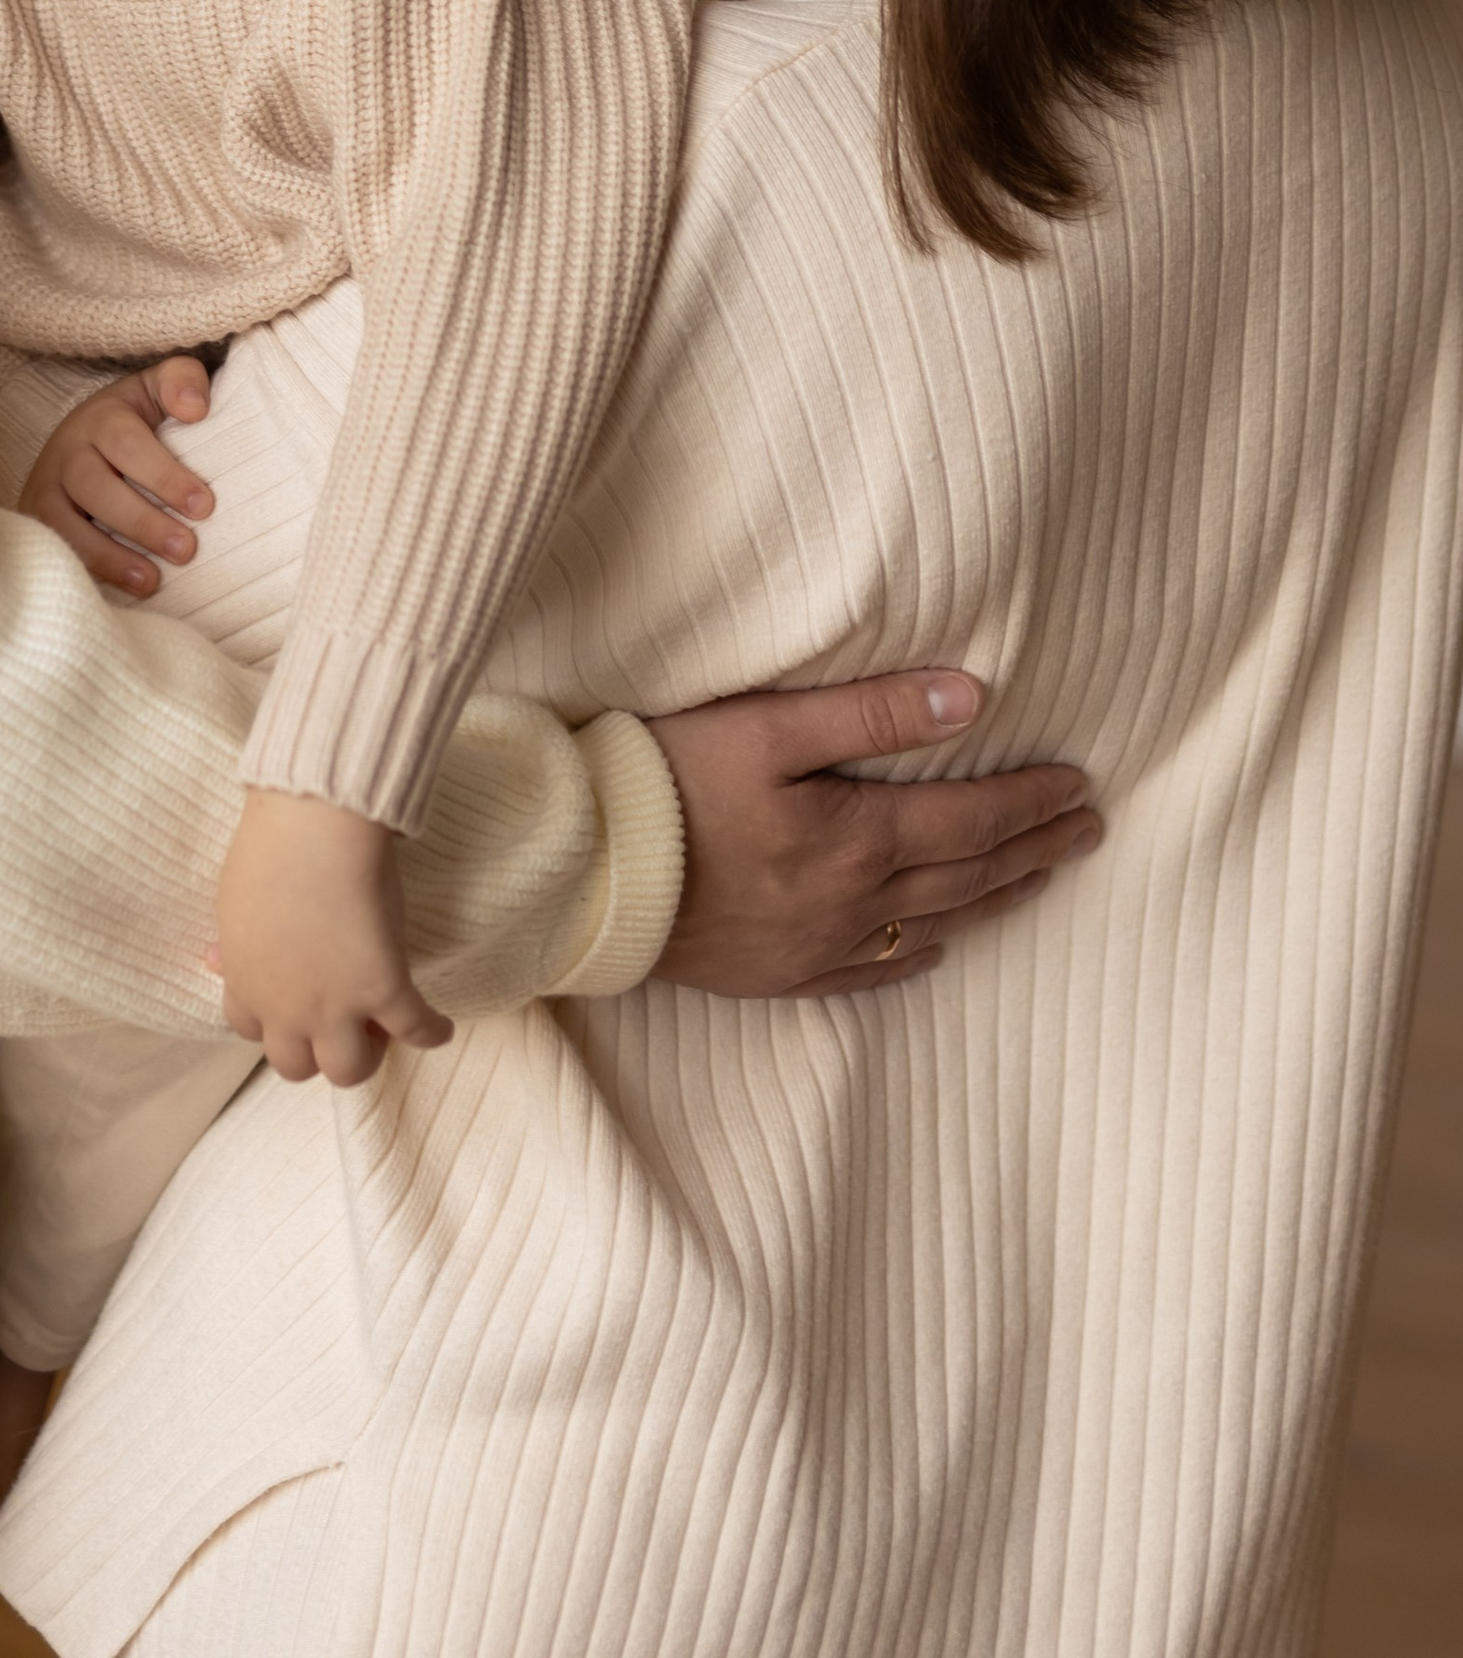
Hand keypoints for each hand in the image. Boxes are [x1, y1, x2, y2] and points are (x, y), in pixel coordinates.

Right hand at [18, 355, 214, 596]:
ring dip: (108, 556)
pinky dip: (84, 571)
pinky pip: (52, 549)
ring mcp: (44, 489)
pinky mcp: (35, 523)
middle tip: (186, 550)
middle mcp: (66, 451)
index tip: (204, 506)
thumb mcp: (157, 389)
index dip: (164, 476)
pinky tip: (118, 592)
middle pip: (95, 487)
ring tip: (151, 581)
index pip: (128, 444)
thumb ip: (183, 381)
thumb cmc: (134, 421)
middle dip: (141, 522)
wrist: (80, 438)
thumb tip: (195, 408)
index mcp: (101, 418)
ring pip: (64, 524)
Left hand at [213, 789, 456, 1086]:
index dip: (276, 1025)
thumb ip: (232, 947)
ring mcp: (336, 1006)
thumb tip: (211, 961)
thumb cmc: (269, 850)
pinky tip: (441, 1027)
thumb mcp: (234, 906)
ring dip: (365, 1055)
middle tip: (337, 1019)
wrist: (313, 828)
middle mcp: (287, 1009)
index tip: (294, 1008)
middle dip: (316, 1050)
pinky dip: (432, 1031)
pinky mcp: (384, 989)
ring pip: (348, 1069)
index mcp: (248, 986)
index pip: (252, 1034)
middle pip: (296, 1067)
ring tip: (381, 1028)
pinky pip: (416, 1030)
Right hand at [647, 669, 1102, 999]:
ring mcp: (817, 946)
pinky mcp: (778, 973)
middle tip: (1088, 831)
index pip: (972, 818)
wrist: (584, 875)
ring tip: (1040, 878)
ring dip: (994, 897)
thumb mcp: (767, 726)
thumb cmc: (666, 782)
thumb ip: (871, 713)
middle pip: (967, 874)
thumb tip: (971, 698)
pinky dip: (919, 955)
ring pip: (933, 923)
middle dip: (1034, 849)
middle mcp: (853, 904)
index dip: (1031, 802)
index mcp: (858, 838)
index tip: (1081, 787)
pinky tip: (938, 947)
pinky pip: (872, 973)